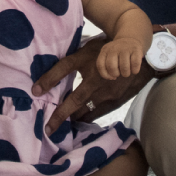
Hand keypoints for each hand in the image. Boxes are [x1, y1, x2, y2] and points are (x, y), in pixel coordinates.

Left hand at [32, 35, 153, 135]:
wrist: (140, 58)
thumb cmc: (110, 50)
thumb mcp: (90, 47)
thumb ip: (75, 58)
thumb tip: (54, 64)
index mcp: (87, 59)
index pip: (63, 68)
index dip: (48, 79)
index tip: (35, 91)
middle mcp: (96, 77)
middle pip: (75, 99)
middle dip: (60, 115)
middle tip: (48, 128)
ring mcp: (107, 91)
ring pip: (86, 109)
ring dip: (73, 118)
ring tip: (60, 128)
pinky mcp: (115, 100)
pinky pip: (97, 112)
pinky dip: (87, 118)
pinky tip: (78, 122)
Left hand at [98, 37, 145, 79]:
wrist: (130, 38)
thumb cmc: (118, 53)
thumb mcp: (108, 55)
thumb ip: (106, 66)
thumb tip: (112, 77)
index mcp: (105, 50)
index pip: (100, 65)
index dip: (106, 75)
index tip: (112, 76)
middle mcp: (114, 48)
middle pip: (111, 66)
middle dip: (116, 74)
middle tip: (119, 73)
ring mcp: (125, 48)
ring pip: (124, 67)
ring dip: (126, 74)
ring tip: (127, 71)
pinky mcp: (136, 49)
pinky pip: (135, 64)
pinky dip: (135, 70)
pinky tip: (134, 69)